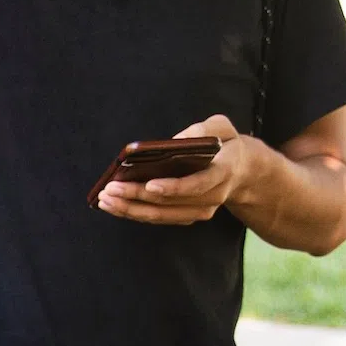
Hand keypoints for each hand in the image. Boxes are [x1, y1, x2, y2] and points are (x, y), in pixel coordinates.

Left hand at [97, 115, 252, 226]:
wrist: (241, 170)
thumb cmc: (226, 143)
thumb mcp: (222, 127)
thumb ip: (203, 130)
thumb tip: (176, 141)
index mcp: (223, 173)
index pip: (197, 184)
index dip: (173, 187)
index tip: (149, 185)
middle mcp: (212, 197)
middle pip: (170, 203)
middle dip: (136, 196)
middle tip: (110, 189)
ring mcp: (200, 211)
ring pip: (161, 215)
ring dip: (130, 209)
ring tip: (104, 199)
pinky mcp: (187, 216)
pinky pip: (158, 218)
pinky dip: (134, 212)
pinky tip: (113, 205)